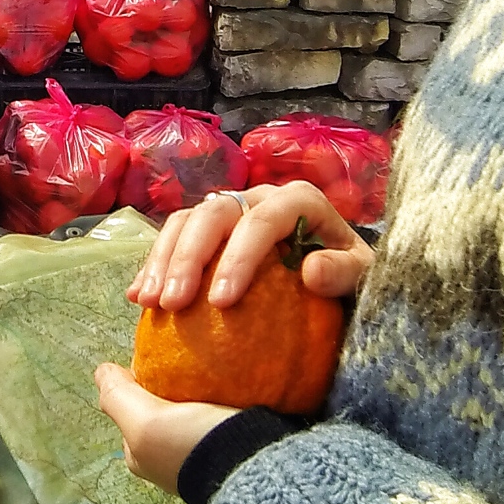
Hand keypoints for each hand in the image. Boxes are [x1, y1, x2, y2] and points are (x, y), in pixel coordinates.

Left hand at [96, 364, 235, 498]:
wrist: (254, 469)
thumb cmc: (192, 446)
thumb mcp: (143, 422)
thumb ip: (118, 397)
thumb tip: (101, 372)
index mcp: (142, 454)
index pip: (131, 406)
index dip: (139, 378)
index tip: (160, 355)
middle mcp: (167, 459)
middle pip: (161, 408)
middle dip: (170, 385)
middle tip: (187, 359)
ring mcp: (201, 455)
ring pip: (192, 411)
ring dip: (199, 391)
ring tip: (212, 366)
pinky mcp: (232, 448)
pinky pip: (220, 415)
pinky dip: (222, 398)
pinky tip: (231, 382)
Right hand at [125, 181, 371, 313]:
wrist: (341, 280)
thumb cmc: (352, 279)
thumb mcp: (365, 278)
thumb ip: (346, 273)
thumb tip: (311, 271)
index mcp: (298, 201)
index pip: (264, 219)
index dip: (239, 255)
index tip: (221, 302)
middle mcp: (259, 199)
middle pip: (215, 214)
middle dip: (188, 257)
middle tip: (173, 305)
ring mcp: (231, 212)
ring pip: (187, 221)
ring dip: (162, 260)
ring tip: (148, 303)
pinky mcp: (209, 233)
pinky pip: (174, 239)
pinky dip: (154, 266)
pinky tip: (138, 299)